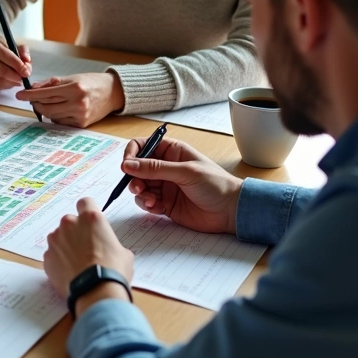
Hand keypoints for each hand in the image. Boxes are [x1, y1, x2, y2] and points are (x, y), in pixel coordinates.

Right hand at [0, 33, 32, 89]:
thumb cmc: (0, 46)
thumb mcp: (11, 43)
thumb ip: (22, 50)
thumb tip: (27, 61)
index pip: (6, 57)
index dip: (18, 66)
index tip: (27, 72)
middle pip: (2, 72)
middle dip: (16, 77)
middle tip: (24, 78)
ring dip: (12, 83)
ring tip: (19, 79)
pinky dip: (7, 85)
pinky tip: (11, 81)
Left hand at [16, 72, 124, 127]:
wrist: (113, 93)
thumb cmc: (91, 83)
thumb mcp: (72, 78)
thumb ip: (52, 83)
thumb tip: (33, 87)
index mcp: (74, 88)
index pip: (45, 93)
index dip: (30, 95)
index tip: (19, 95)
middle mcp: (77, 103)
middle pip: (46, 107)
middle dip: (36, 103)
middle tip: (32, 99)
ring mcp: (80, 115)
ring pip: (52, 116)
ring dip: (45, 110)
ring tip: (46, 102)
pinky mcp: (81, 124)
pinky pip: (61, 122)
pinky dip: (55, 116)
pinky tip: (59, 109)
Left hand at [44, 198, 134, 297]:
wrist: (95, 291)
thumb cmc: (113, 270)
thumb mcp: (123, 253)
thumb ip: (110, 243)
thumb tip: (107, 249)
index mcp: (91, 219)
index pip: (85, 202)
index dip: (88, 211)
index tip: (90, 221)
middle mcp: (70, 224)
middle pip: (70, 221)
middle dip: (76, 232)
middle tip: (86, 248)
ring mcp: (55, 240)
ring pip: (59, 237)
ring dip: (66, 245)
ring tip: (77, 263)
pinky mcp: (47, 256)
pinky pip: (53, 254)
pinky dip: (59, 260)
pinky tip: (69, 272)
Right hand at [120, 136, 242, 233]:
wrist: (230, 211)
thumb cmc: (215, 184)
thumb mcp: (185, 172)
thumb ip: (155, 168)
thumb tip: (127, 164)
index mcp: (171, 151)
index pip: (142, 146)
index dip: (131, 154)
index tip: (127, 166)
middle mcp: (165, 167)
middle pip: (137, 169)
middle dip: (133, 178)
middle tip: (137, 187)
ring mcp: (164, 186)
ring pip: (139, 186)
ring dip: (140, 193)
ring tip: (150, 200)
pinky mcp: (164, 203)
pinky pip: (146, 202)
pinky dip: (146, 205)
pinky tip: (157, 207)